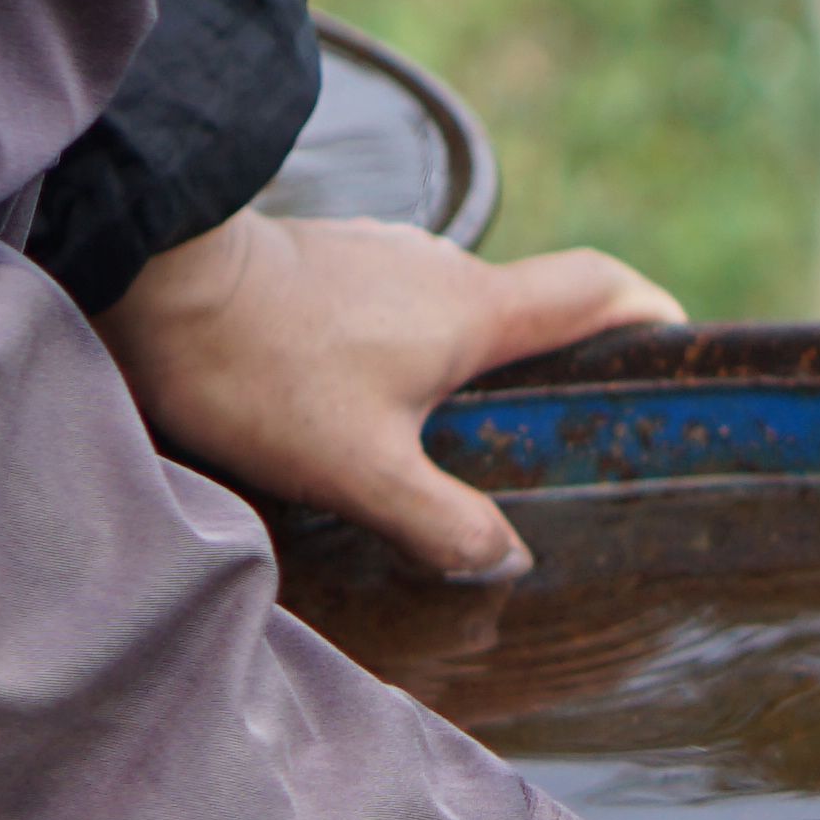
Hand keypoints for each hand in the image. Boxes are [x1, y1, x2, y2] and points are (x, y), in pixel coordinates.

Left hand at [104, 211, 683, 578]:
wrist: (145, 272)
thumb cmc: (259, 365)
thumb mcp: (361, 470)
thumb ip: (445, 524)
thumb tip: (506, 560)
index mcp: (476, 310)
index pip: (601, 289)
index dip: (652, 316)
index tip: (673, 357)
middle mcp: (442, 270)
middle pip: (532, 314)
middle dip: (552, 376)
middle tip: (548, 452)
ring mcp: (381, 259)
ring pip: (454, 317)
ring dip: (465, 374)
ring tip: (445, 448)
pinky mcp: (324, 266)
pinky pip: (394, 314)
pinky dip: (404, 360)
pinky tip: (363, 415)